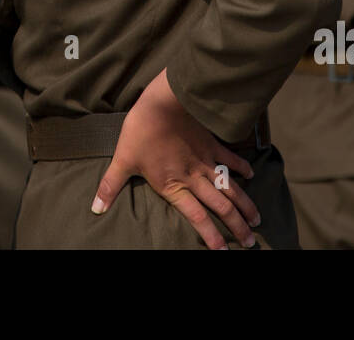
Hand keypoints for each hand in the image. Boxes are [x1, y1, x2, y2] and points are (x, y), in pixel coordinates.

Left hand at [92, 68, 260, 248]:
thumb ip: (111, 185)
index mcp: (173, 185)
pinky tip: (251, 175)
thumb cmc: (141, 130)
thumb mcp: (122, 160)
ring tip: (257, 219)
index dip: (211, 235)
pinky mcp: (211, 143)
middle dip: (237, 226)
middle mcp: (194, 177)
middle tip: (250, 241)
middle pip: (221, 207)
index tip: (223, 251)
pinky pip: (230, 159)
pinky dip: (242, 167)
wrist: (162, 101)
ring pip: (230, 188)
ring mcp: (205, 160)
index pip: (197, 217)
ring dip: (245, 204)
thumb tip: (96, 208)